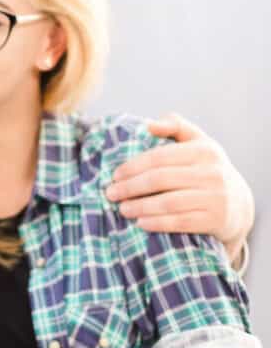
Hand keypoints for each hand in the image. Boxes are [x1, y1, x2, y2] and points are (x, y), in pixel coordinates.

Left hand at [105, 113, 253, 260]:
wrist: (238, 205)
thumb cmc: (206, 170)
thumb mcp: (198, 144)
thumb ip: (176, 128)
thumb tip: (149, 124)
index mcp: (204, 150)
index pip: (159, 157)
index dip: (133, 166)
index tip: (114, 175)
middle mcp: (212, 173)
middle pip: (160, 179)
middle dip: (130, 187)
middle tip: (110, 194)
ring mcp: (215, 197)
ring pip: (169, 202)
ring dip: (140, 207)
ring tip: (122, 209)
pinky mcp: (216, 219)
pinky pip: (181, 222)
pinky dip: (158, 223)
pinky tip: (140, 223)